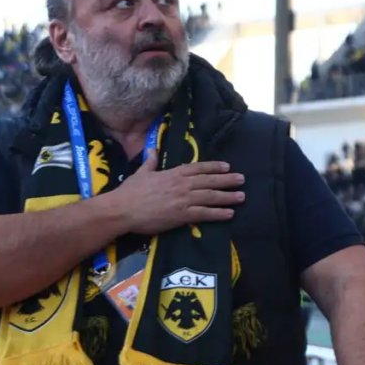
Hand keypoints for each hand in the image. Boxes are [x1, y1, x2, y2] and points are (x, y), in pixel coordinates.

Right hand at [108, 150, 244, 235]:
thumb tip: (152, 149)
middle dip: (227, 180)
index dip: (214, 167)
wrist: (123, 209)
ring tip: (241, 196)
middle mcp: (182, 184)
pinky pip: (205, 213)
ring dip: (228, 196)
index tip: (226, 166)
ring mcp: (184, 199)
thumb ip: (150, 161)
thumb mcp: (141, 173)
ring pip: (211, 196)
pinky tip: (229, 213)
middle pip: (209, 181)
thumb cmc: (130, 191)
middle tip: (241, 180)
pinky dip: (218, 213)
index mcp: (173, 173)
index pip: (198, 168)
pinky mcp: (182, 215)